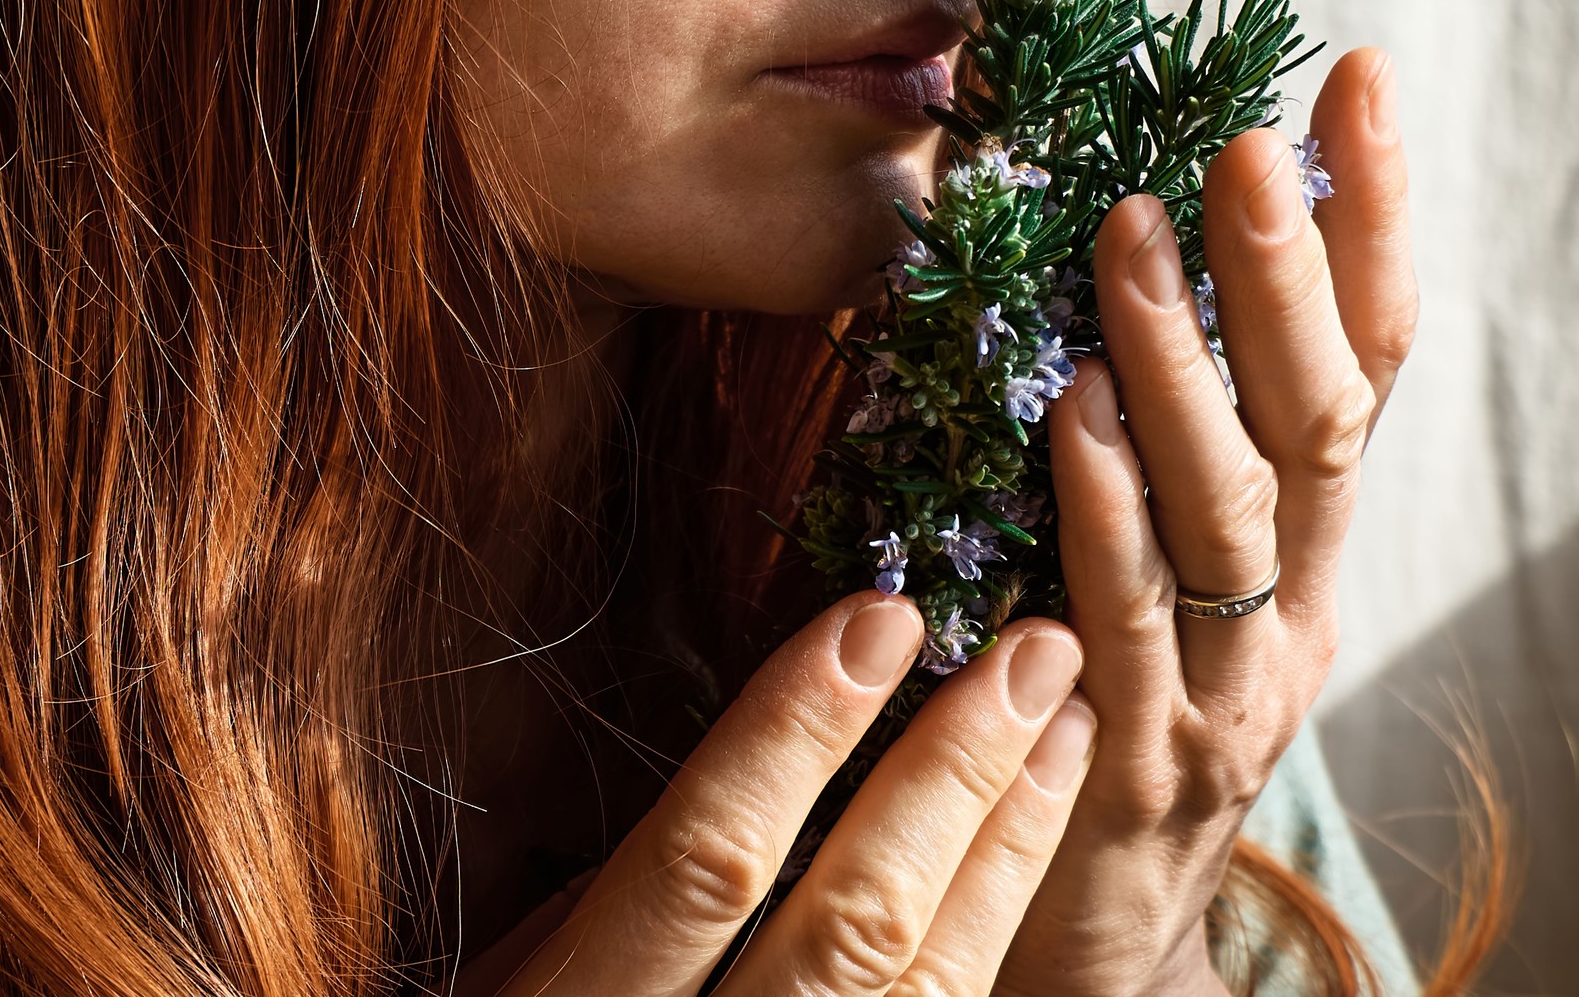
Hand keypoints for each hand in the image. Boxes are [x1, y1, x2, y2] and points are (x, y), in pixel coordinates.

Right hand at [454, 593, 1096, 996]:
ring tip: (1066, 726)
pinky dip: (1000, 931)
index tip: (876, 619)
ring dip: (1010, 844)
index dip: (796, 735)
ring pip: (934, 986)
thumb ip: (613, 911)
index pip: (706, 860)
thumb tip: (742, 774)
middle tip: (1032, 649)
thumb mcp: (512, 992)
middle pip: (858, 920)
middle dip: (954, 772)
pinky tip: (1035, 848)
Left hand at [993, 49, 1413, 995]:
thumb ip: (1149, 443)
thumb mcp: (1152, 567)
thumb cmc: (1104, 708)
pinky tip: (1073, 418)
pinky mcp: (1137, 766)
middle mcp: (1292, 607)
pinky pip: (1126, 623)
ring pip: (1234, 513)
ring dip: (1187, 370)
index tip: (1355, 85)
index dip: (1370, 226)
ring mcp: (1226, 689)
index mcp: (1302, 546)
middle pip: (1321, 421)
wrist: (1092, 933)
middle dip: (1292, 275)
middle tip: (1243, 144)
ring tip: (1136, 244)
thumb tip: (1118, 262)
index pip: (1366, 362)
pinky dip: (1105, 514)